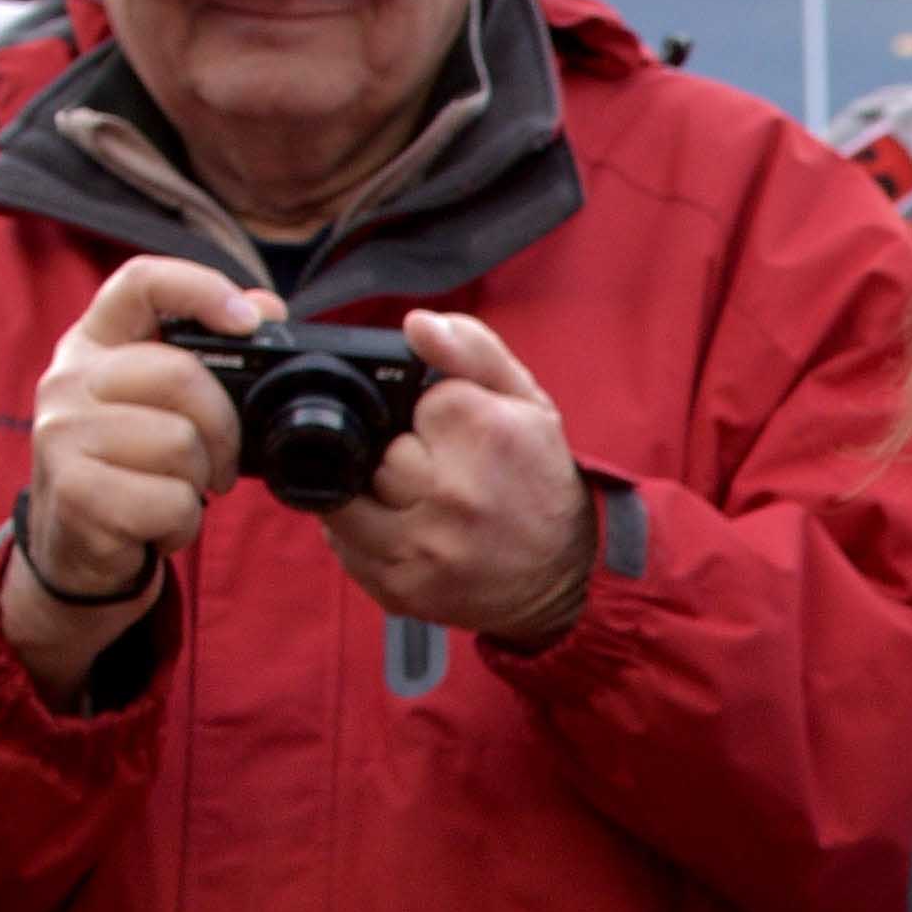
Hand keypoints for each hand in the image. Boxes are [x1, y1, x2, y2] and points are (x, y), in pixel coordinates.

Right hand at [5, 254, 261, 700]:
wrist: (76, 552)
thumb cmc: (129, 471)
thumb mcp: (159, 407)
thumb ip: (208, 357)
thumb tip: (269, 309)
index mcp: (92, 345)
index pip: (140, 282)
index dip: (200, 288)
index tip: (248, 320)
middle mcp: (67, 380)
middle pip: (181, 374)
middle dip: (224, 429)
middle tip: (219, 464)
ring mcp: (62, 434)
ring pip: (181, 443)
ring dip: (198, 483)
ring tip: (173, 494)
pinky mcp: (75, 491)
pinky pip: (171, 501)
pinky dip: (181, 524)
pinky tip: (155, 526)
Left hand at [329, 306, 595, 646]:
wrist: (567, 577)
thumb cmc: (541, 480)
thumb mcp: (526, 400)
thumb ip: (472, 348)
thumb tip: (415, 323)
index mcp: (484, 435)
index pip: (406, 400)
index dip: (424, 413)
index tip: (456, 435)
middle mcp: (451, 494)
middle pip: (375, 451)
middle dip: (399, 457)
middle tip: (443, 474)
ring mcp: (422, 547)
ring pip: (346, 498)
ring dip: (373, 496)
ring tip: (418, 502)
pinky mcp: (401, 588)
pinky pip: (344, 545)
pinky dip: (363, 535)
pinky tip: (404, 531)